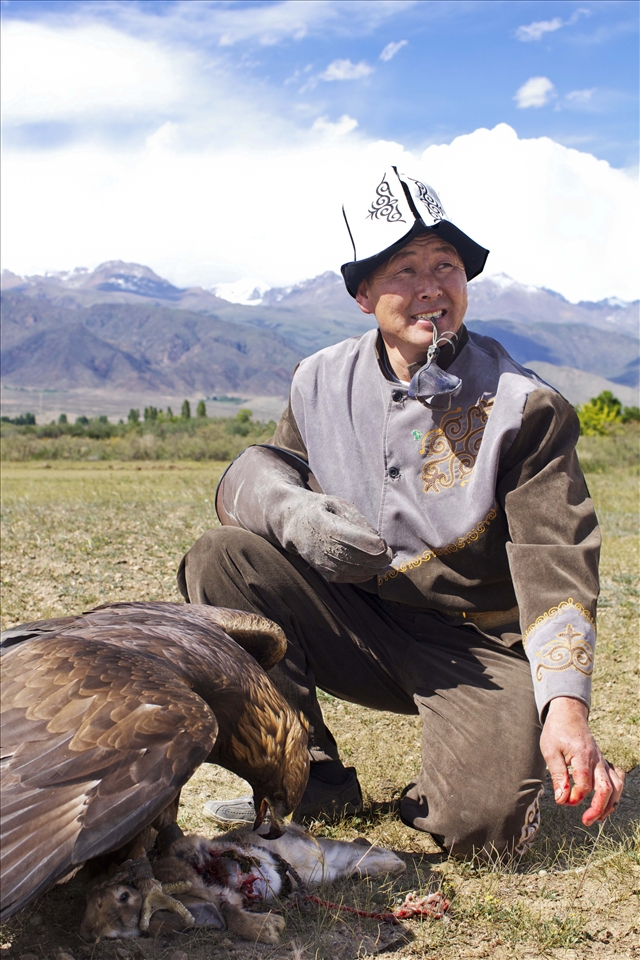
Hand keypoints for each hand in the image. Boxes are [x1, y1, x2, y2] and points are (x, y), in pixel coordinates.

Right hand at [282, 492, 392, 582]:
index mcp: (323, 523)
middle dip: (376, 559)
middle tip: (389, 555)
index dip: (373, 544)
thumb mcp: (338, 504)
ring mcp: (319, 560)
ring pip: (350, 569)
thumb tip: (377, 538)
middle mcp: (318, 544)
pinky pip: (343, 577)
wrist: (295, 523)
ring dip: (370, 568)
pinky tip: (370, 571)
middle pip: (354, 557)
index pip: (353, 538)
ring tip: (382, 563)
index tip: (385, 543)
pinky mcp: (321, 570)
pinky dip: (360, 576)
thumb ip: (357, 519)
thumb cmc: (323, 510)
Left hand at [540, 697, 624, 825]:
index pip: (584, 784)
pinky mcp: (603, 762)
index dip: (575, 797)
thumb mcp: (550, 751)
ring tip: (597, 817)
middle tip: (586, 820)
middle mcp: (597, 759)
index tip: (562, 801)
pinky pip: (616, 779)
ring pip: (616, 786)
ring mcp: (602, 761)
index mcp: (583, 755)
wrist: (568, 714)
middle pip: (606, 788)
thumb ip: (558, 775)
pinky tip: (604, 803)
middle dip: (598, 808)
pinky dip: (614, 793)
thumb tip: (562, 798)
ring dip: (610, 804)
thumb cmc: (557, 731)